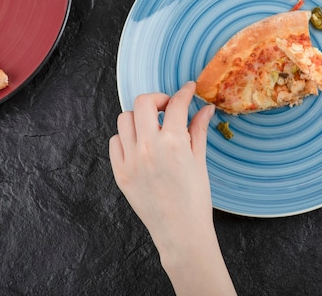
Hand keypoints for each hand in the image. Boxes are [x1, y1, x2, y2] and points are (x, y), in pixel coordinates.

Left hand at [109, 81, 236, 295]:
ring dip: (139, 117)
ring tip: (152, 127)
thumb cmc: (195, 199)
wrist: (180, 232)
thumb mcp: (200, 161)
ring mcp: (131, 160)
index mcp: (173, 142)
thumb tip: (206, 108)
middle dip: (157, 99)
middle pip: (143, 103)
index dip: (184, 92)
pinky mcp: (120, 173)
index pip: (176, 104)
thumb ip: (199, 130)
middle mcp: (148, 147)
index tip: (188, 89)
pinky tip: (140, 145)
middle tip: (167, 107)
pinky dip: (126, 138)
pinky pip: (115, 142)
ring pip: (124, 119)